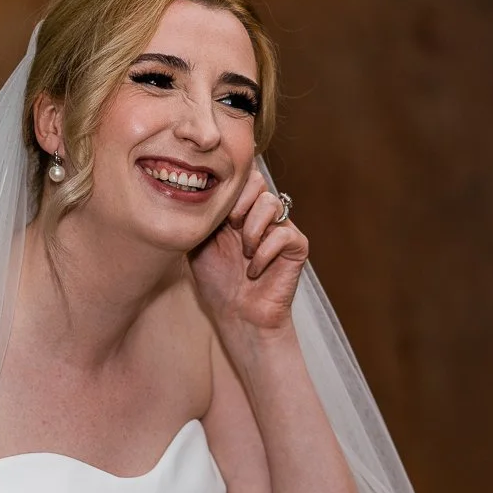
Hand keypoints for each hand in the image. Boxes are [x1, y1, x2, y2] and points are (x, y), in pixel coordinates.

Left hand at [190, 169, 307, 332]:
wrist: (237, 315)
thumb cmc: (217, 283)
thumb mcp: (198, 245)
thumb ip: (201, 216)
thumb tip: (195, 190)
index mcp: (237, 210)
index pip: (239, 177)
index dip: (227, 190)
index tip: (216, 219)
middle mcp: (260, 215)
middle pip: (257, 180)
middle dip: (240, 203)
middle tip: (231, 228)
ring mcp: (280, 228)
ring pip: (270, 203)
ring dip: (251, 229)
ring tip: (244, 253)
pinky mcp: (296, 246)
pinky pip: (283, 234)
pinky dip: (264, 253)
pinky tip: (254, 270)